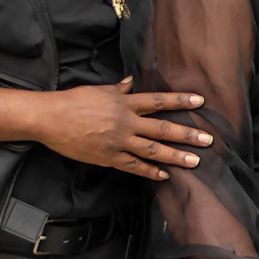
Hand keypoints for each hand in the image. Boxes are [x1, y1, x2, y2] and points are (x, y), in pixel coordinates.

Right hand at [34, 82, 212, 177]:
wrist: (50, 118)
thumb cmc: (73, 101)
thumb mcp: (99, 90)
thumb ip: (118, 89)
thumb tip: (131, 82)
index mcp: (124, 103)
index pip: (158, 101)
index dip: (180, 100)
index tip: (200, 101)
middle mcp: (125, 122)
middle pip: (162, 129)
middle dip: (187, 135)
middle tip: (208, 140)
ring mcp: (118, 142)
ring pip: (152, 151)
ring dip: (174, 157)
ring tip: (194, 162)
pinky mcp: (108, 157)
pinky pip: (133, 166)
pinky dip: (150, 171)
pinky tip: (164, 175)